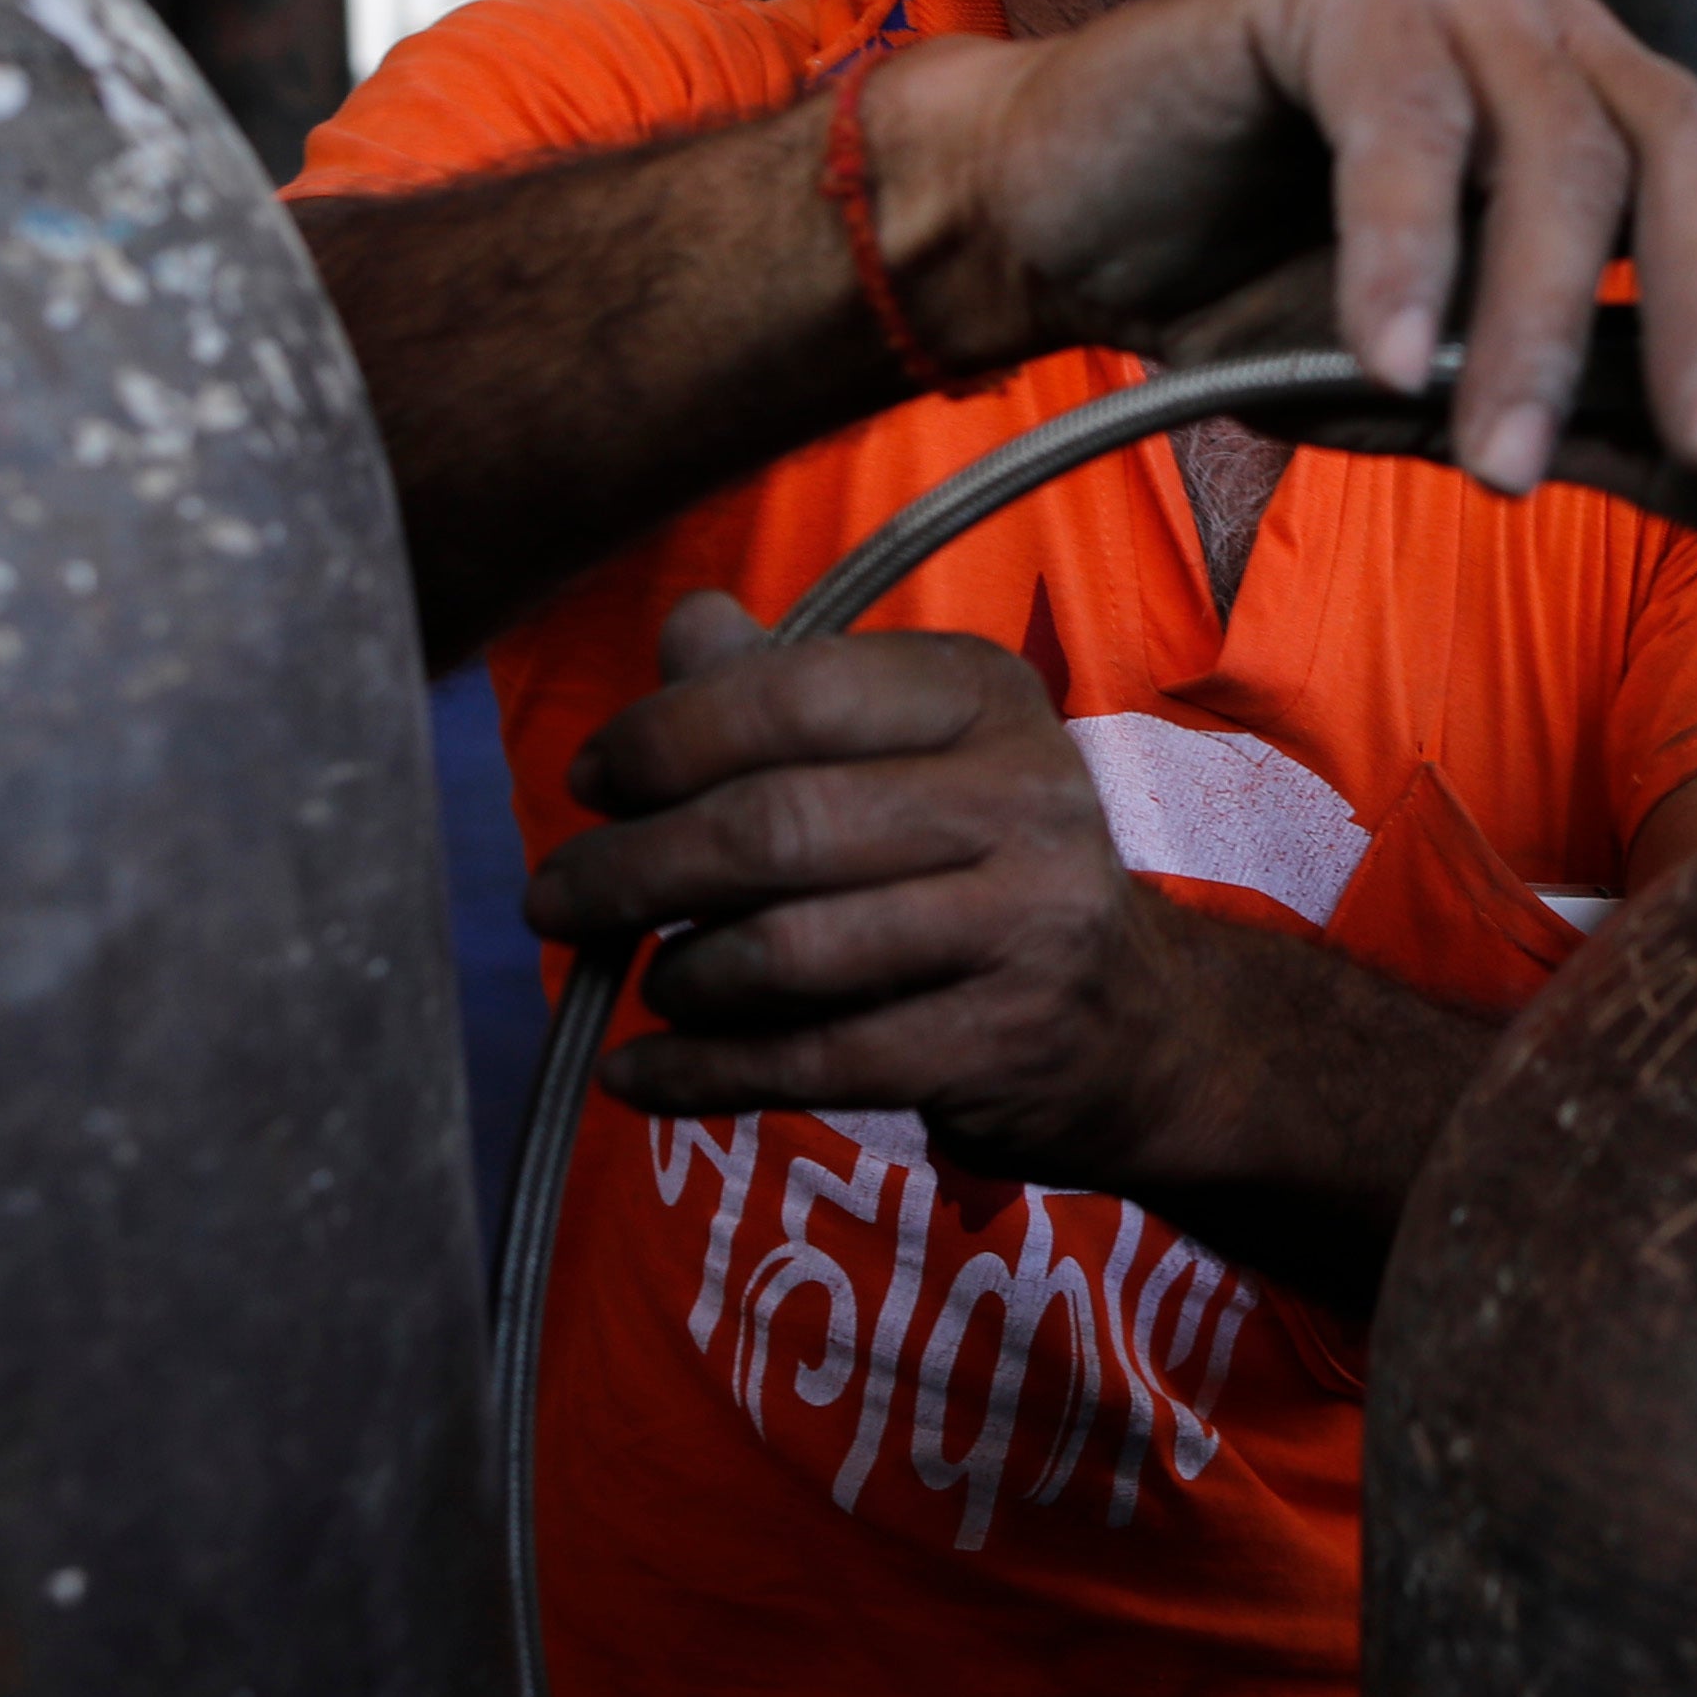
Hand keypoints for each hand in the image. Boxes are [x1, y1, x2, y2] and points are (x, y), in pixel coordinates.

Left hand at [536, 598, 1220, 1174]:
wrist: (1140, 1025)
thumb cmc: (983, 872)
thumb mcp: (911, 756)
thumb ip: (791, 693)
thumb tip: (686, 622)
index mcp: (984, 694)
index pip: (795, 694)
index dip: (664, 737)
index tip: (590, 781)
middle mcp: (1022, 793)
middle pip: (777, 826)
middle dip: (634, 868)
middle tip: (556, 902)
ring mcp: (1026, 921)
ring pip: (790, 950)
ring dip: (678, 975)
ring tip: (645, 980)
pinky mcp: (1004, 1041)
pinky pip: (814, 1061)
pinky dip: (702, 1074)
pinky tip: (643, 1075)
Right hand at [866, 0, 1696, 492]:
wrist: (1053, 225)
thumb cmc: (1258, 295)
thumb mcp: (1455, 392)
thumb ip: (1612, 436)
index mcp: (1598, 98)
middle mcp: (1543, 26)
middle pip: (1685, 147)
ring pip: (1552, 143)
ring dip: (1536, 321)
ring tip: (1499, 462)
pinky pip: (1401, 116)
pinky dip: (1403, 250)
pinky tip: (1386, 360)